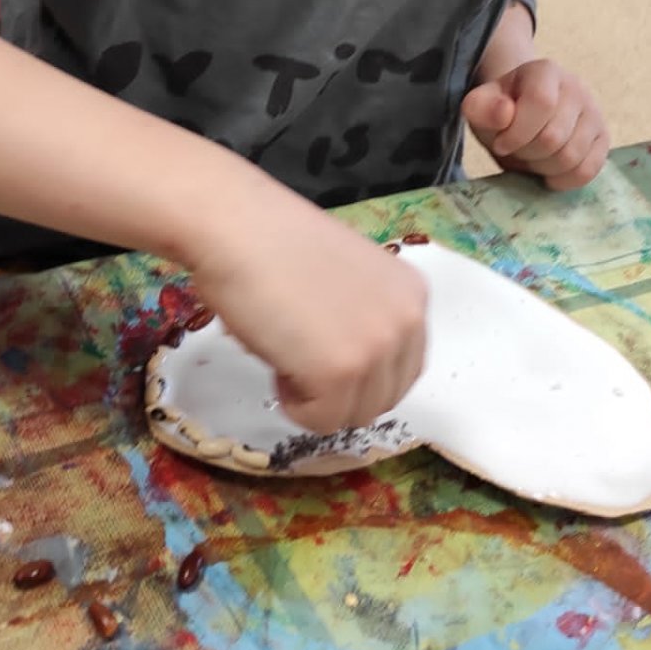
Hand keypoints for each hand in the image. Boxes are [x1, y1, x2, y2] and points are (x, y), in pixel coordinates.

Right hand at [188, 170, 426, 435]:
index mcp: (413, 296)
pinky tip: (278, 361)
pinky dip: (294, 405)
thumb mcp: (348, 283)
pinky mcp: (343, 373)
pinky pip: (322, 422)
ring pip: (355, 415)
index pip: (402, 369)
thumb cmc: (275, 246)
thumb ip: (366, 320)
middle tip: (299, 353)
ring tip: (286, 351)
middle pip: (384, 399)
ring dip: (317, 398)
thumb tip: (355, 368)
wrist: (237, 227)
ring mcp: (379, 349)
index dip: (358, 372)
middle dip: (341, 391)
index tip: (320, 348)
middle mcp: (409, 323)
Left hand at [462, 58, 609, 191]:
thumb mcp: (481, 109)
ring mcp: (594, 113)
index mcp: (545, 71)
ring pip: (571, 157)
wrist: (524, 117)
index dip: (518, 132)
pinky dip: (564, 180)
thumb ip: (481, 108)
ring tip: (532, 157)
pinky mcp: (603, 138)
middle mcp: (577, 87)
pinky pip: (589, 170)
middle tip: (517, 150)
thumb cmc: (501, 113)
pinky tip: (549, 172)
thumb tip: (504, 112)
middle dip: (527, 153)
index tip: (501, 143)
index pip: (541, 102)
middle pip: (554, 137)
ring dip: (543, 168)